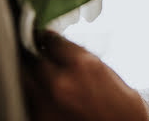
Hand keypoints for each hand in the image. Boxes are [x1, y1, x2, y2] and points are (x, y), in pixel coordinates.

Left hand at [22, 31, 148, 120]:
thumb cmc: (122, 105)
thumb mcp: (104, 70)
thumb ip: (79, 57)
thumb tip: (61, 47)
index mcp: (82, 64)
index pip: (52, 41)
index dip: (48, 37)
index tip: (45, 36)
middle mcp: (61, 82)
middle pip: (34, 58)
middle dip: (37, 53)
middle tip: (40, 51)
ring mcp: (48, 104)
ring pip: (26, 78)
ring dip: (32, 72)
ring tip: (40, 71)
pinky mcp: (42, 119)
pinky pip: (29, 98)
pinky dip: (34, 91)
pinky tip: (44, 91)